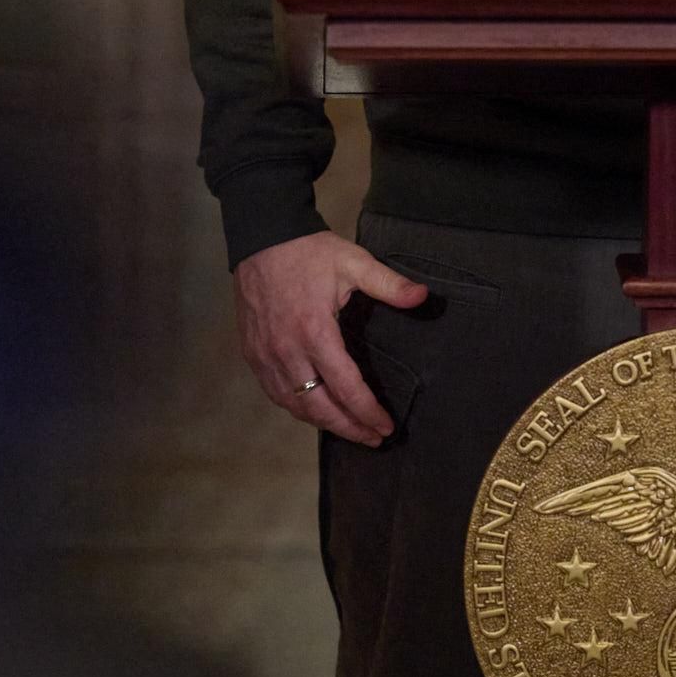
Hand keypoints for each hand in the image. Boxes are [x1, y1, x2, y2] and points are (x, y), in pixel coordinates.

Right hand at [233, 230, 428, 444]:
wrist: (262, 237)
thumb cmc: (308, 252)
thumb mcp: (354, 262)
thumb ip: (389, 285)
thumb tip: (423, 297)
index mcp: (315, 331)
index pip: (345, 386)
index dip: (367, 411)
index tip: (385, 427)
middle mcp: (287, 350)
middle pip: (319, 407)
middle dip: (349, 428)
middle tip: (372, 439)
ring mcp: (265, 355)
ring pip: (295, 405)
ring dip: (323, 423)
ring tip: (349, 430)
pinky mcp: (252, 353)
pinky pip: (275, 393)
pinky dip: (297, 408)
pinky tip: (314, 412)